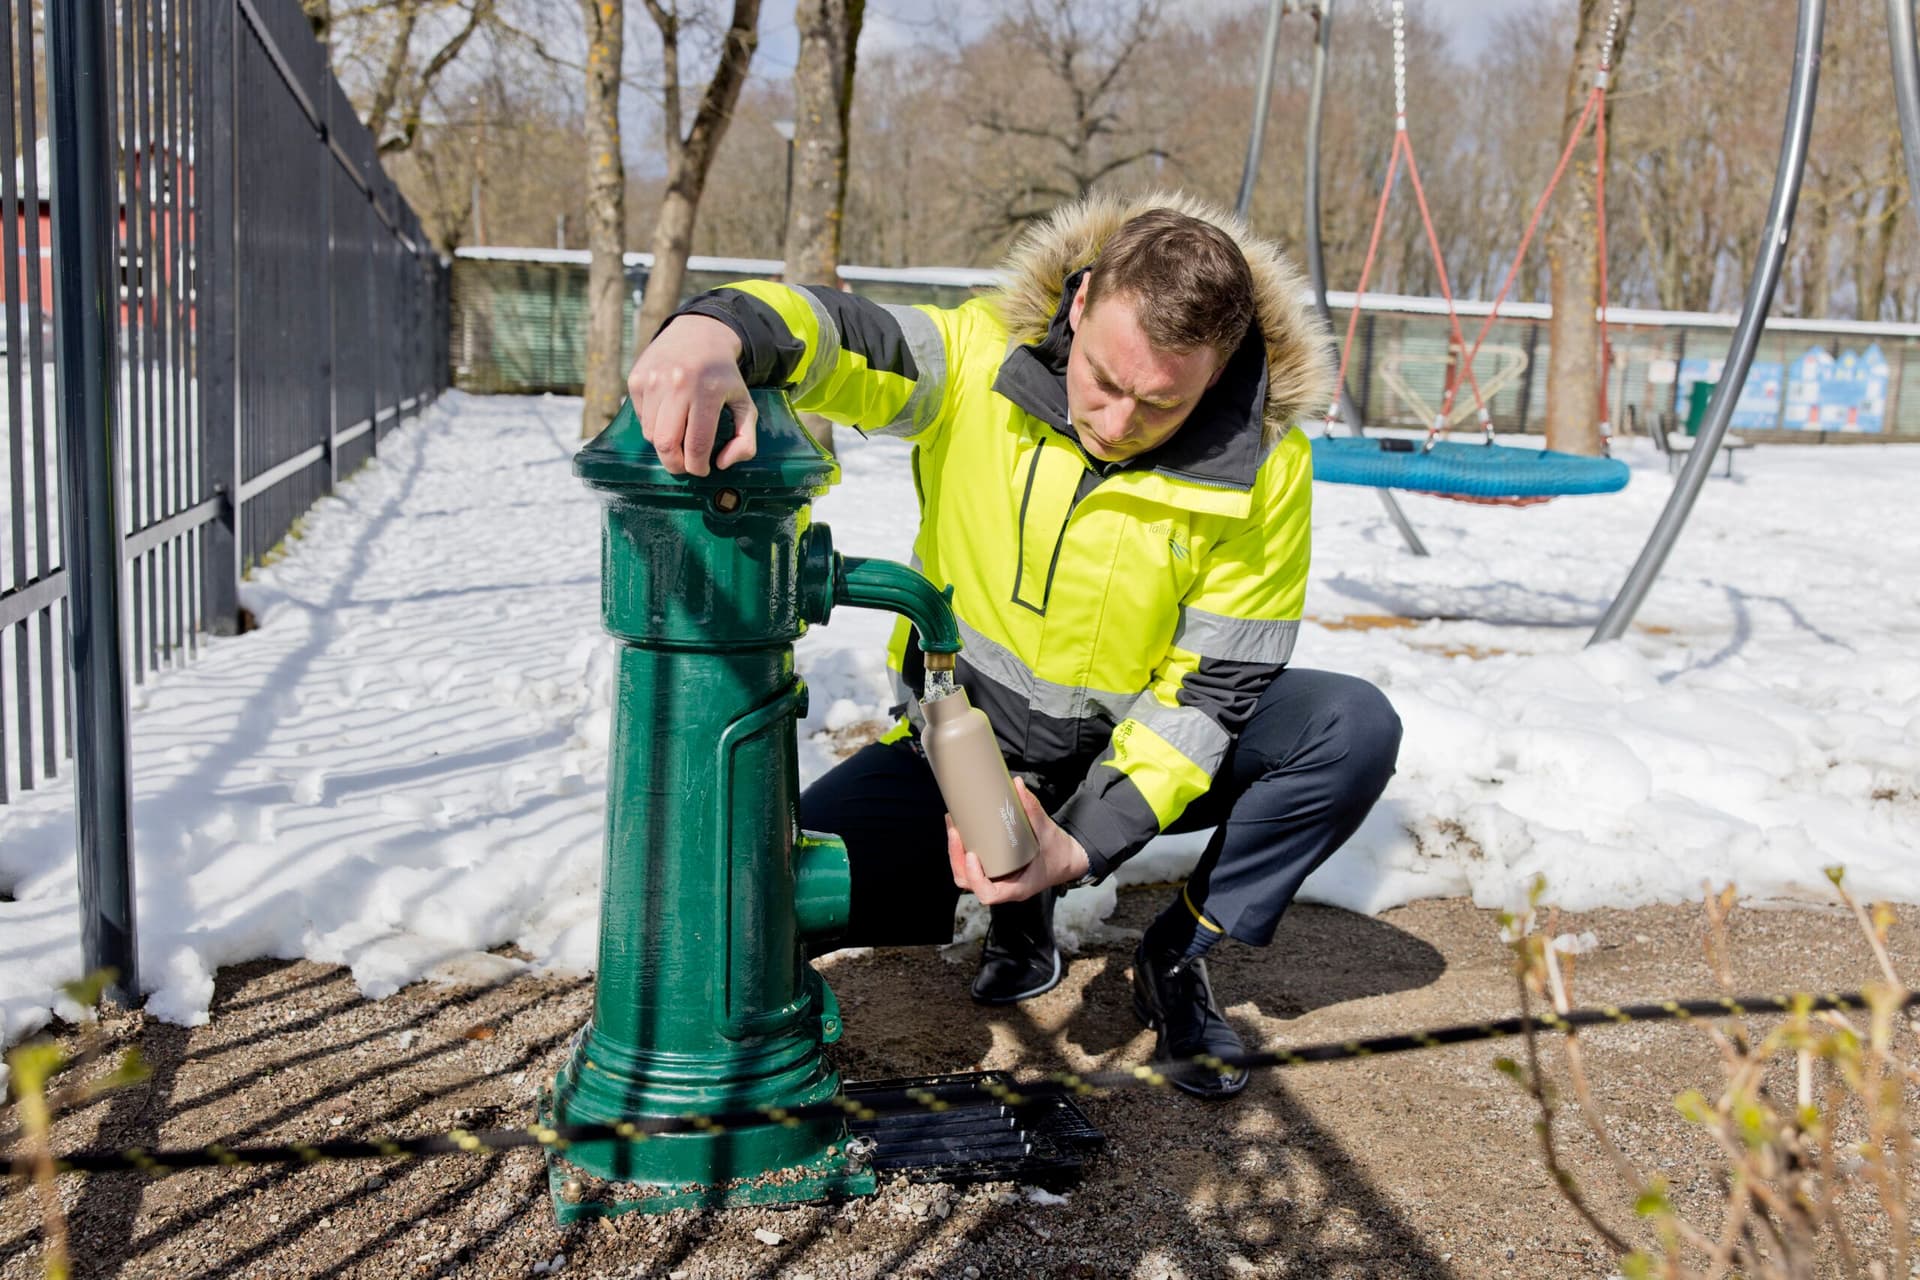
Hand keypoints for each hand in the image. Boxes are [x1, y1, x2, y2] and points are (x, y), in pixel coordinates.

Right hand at [624, 314, 755, 476]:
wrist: (698, 333)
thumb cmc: (722, 376)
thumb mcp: (745, 403)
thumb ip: (745, 439)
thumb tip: (723, 464)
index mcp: (708, 392)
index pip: (696, 445)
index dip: (698, 467)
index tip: (702, 469)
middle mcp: (678, 384)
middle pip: (666, 445)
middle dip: (675, 465)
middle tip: (684, 466)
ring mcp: (653, 380)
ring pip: (650, 434)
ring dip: (664, 444)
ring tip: (678, 435)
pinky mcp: (637, 379)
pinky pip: (640, 418)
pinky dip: (653, 425)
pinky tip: (667, 413)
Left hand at [946, 777, 1090, 905]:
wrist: (1067, 858)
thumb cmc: (1059, 853)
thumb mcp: (1048, 831)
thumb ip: (1032, 808)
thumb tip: (1016, 784)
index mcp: (1017, 887)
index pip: (989, 894)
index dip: (975, 877)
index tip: (972, 855)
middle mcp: (1003, 885)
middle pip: (968, 881)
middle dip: (957, 857)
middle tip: (955, 830)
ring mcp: (996, 878)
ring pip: (966, 874)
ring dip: (955, 852)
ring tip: (953, 825)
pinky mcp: (993, 868)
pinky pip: (972, 864)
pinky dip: (963, 849)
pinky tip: (961, 828)